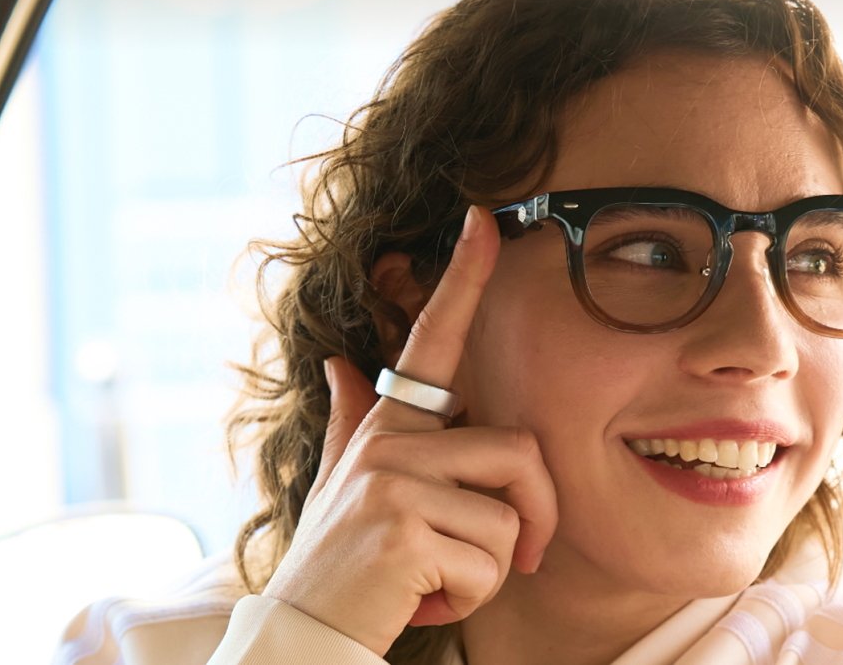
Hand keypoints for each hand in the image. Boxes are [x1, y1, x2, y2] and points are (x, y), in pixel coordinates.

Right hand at [261, 205, 558, 655]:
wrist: (305, 630)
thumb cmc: (339, 559)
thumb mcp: (339, 484)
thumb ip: (350, 420)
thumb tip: (341, 359)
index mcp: (387, 426)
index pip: (432, 341)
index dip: (461, 278)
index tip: (483, 220)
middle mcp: (388, 443)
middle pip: (520, 452)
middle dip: (537, 516)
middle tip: (519, 557)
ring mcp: (392, 483)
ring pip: (510, 518)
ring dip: (491, 569)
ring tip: (438, 578)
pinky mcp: (402, 529)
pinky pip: (490, 560)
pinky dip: (472, 595)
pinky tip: (425, 597)